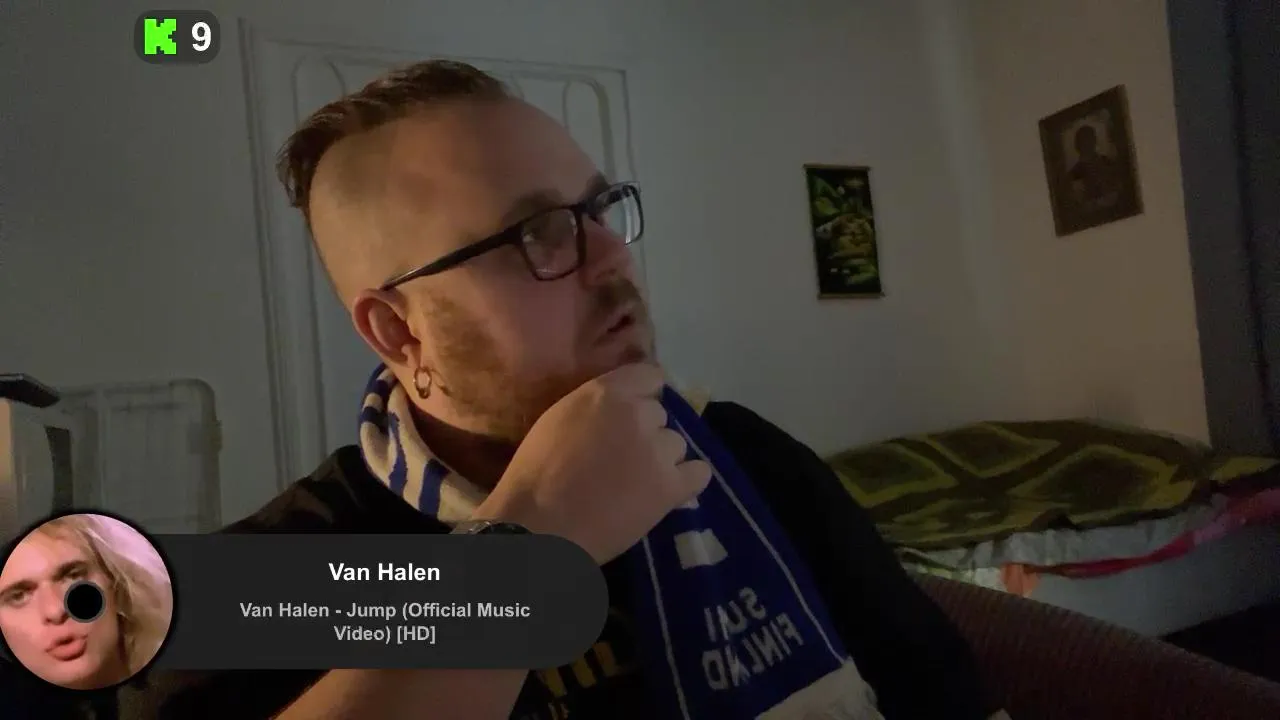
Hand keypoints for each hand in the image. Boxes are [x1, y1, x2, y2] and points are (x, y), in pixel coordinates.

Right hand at [475, 363, 710, 562]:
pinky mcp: (671, 487)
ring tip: (637, 483)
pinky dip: (686, 481)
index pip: (649, 376)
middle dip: (645, 433)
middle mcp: (638, 414)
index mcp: (606, 393)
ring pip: (676, 444)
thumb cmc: (535, 476)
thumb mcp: (558, 419)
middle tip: (623, 458)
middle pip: (659, 415)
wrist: (540, 527)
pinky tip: (666, 492)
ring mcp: (658, 450)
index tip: (632, 415)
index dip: (643, 395)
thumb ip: (593, 406)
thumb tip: (617, 407)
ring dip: (661, 459)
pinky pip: (699, 473)